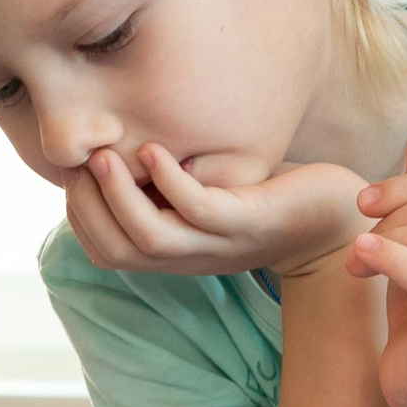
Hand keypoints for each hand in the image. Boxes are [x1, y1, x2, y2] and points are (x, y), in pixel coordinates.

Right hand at [66, 144, 368, 278]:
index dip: (79, 216)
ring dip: (119, 197)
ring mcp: (219, 242)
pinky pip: (199, 210)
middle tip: (82, 161)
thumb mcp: (204, 193)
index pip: (105, 251)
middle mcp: (190, 256)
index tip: (73, 174)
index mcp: (174, 253)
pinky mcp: (249, 221)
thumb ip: (162, 186)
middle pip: (117, 250)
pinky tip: (156, 151)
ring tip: (105, 156)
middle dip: (88, 206)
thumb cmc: (264, 196)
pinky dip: (170, 183)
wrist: (333, 217)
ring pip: (150, 238)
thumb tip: (114, 151)